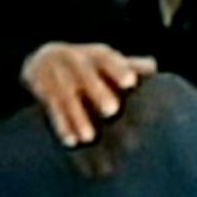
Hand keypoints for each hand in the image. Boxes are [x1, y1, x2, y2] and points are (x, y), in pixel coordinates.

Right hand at [20, 39, 151, 146]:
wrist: (42, 58)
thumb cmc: (88, 64)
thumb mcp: (107, 60)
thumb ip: (131, 66)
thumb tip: (154, 68)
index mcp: (96, 55)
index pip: (107, 59)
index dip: (118, 69)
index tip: (130, 81)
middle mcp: (75, 62)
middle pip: (84, 76)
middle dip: (97, 91)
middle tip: (111, 110)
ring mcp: (57, 76)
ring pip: (66, 97)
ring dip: (77, 117)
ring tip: (89, 137)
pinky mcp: (43, 92)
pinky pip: (52, 110)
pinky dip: (61, 126)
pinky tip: (71, 141)